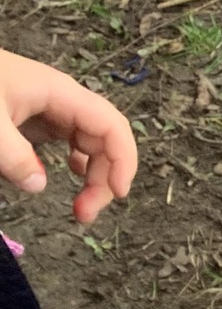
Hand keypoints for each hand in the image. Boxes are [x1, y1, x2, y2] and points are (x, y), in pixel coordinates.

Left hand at [0, 49, 137, 225]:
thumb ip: (11, 154)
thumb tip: (38, 185)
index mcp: (60, 94)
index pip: (111, 125)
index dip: (123, 159)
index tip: (117, 193)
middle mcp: (63, 101)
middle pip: (104, 140)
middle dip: (104, 178)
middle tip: (84, 215)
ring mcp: (50, 110)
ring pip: (90, 145)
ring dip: (92, 176)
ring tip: (79, 207)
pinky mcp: (36, 120)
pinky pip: (69, 143)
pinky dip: (77, 164)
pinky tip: (71, 176)